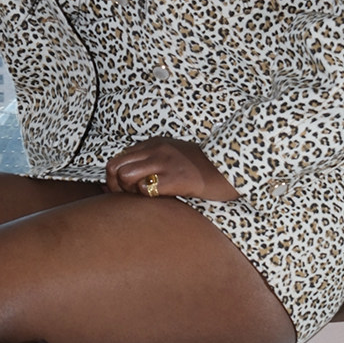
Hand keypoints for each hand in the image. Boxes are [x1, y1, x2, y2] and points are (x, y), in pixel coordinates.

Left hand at [105, 137, 238, 202]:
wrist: (230, 167)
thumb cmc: (202, 168)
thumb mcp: (174, 156)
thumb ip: (152, 161)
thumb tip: (126, 179)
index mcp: (154, 143)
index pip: (118, 158)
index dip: (113, 179)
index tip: (120, 191)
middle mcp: (156, 150)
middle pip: (114, 167)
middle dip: (115, 186)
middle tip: (130, 197)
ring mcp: (165, 163)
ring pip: (126, 177)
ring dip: (129, 192)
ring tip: (145, 197)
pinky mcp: (176, 178)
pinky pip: (146, 189)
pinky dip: (146, 198)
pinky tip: (160, 199)